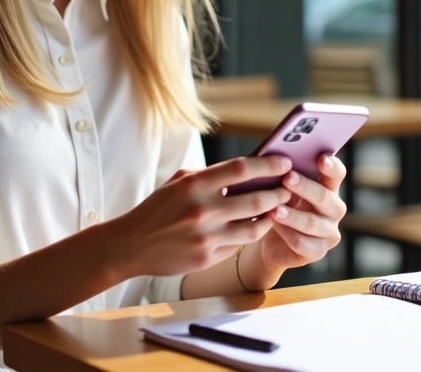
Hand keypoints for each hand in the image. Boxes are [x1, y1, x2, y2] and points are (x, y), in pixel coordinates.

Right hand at [109, 156, 292, 278]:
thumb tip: (246, 169)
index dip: (268, 165)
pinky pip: (239, 244)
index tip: (284, 162)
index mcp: (194, 184)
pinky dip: (251, 234)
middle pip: (255, 198)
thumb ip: (210, 175)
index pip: (241, 169)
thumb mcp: (178, 182)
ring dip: (271, 216)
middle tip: (289, 187)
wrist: (130, 245)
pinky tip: (257, 226)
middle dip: (278, 192)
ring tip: (278, 208)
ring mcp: (206, 236)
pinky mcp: (207, 257)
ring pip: (254, 226)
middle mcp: (202, 210)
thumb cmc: (157, 208)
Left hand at [251, 154, 346, 277]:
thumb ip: (286, 172)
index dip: (332, 166)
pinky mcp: (318, 252)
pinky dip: (286, 233)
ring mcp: (329, 232)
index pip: (337, 174)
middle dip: (305, 187)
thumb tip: (276, 156)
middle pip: (324, 197)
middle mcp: (334, 210)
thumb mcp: (282, 187)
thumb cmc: (279, 204)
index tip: (321, 158)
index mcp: (329, 188)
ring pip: (312, 222)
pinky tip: (273, 225)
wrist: (271, 239)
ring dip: (292, 215)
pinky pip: (302, 243)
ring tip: (274, 208)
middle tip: (287, 178)